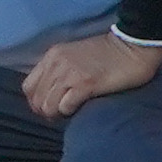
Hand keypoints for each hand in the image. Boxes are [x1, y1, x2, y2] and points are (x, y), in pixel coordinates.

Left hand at [24, 32, 161, 122]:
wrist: (133, 46)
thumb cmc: (108, 53)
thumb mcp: (74, 55)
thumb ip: (60, 68)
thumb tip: (51, 91)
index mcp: (52, 57)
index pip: (28, 86)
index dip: (35, 101)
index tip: (48, 106)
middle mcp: (57, 65)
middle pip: (36, 99)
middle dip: (44, 111)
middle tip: (58, 115)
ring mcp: (70, 74)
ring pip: (48, 105)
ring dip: (56, 113)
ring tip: (67, 114)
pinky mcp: (86, 84)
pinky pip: (65, 106)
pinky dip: (68, 112)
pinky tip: (77, 109)